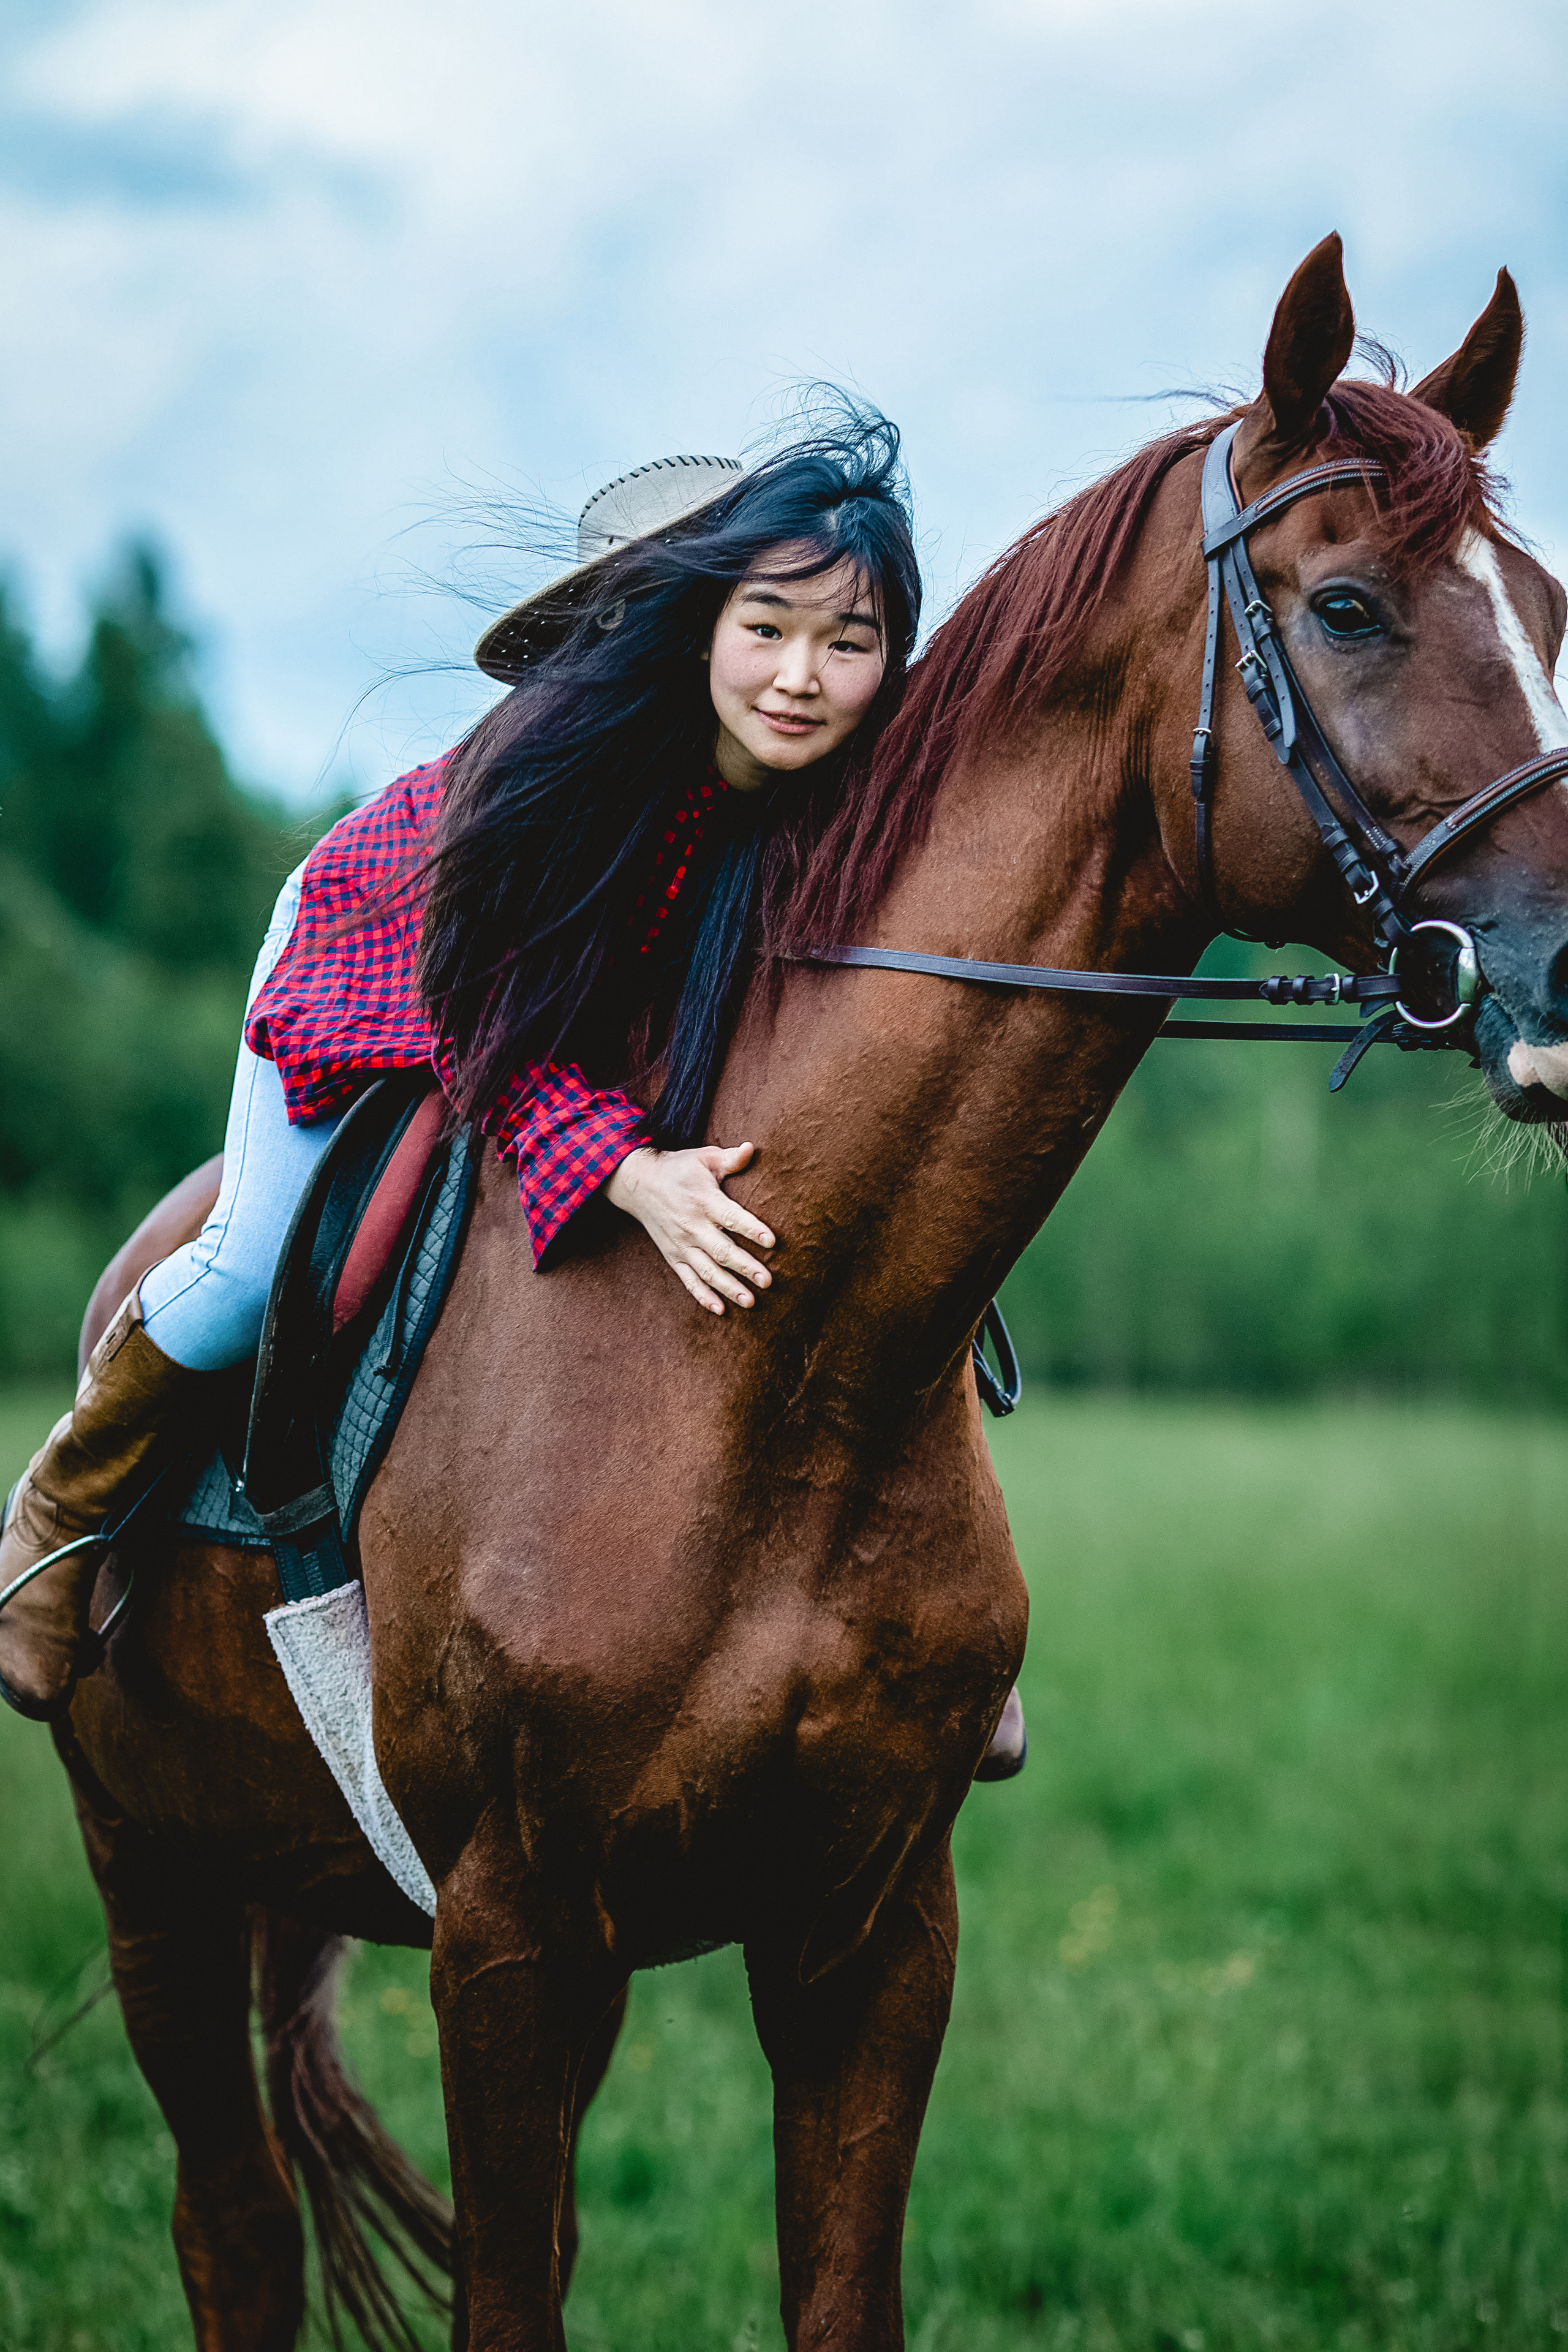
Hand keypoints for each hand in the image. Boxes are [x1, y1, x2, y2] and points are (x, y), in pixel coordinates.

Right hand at [605, 1141, 775, 1314]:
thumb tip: (752, 1148)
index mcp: (704, 1200)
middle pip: (721, 1250)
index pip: (732, 1217)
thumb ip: (730, 1159)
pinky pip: (688, 1280)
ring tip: (750, 1301)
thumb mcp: (703, 1158)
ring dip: (728, 1287)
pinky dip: (702, 1296)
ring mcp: (681, 1244)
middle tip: (768, 1281)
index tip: (772, 1242)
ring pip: (707, 1271)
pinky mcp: (673, 1256)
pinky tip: (720, 1310)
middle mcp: (692, 1225)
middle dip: (745, 1267)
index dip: (752, 1229)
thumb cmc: (679, 1169)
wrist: (638, 1183)